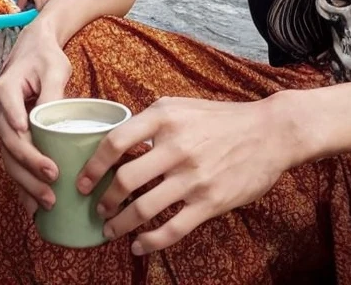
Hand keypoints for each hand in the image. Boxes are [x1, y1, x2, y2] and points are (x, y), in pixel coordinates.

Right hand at [0, 22, 71, 215]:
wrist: (33, 48)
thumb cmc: (45, 57)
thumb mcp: (53, 69)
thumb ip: (52, 94)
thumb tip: (54, 123)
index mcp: (4, 91)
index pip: (14, 125)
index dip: (28, 148)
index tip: (46, 165)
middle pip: (10, 146)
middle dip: (30, 169)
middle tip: (53, 184)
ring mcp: (0, 123)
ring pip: (8, 158)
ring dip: (25, 183)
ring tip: (46, 203)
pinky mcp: (8, 133)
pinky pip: (12, 161)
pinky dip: (21, 182)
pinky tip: (32, 204)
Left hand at [82, 97, 287, 255]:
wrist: (268, 132)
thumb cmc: (221, 119)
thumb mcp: (181, 106)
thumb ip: (150, 121)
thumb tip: (117, 142)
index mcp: (165, 117)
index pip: (115, 142)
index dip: (93, 166)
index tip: (82, 181)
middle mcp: (176, 146)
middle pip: (124, 179)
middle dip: (105, 200)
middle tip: (98, 209)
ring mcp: (193, 176)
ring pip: (144, 208)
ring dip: (121, 224)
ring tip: (111, 230)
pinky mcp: (209, 201)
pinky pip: (171, 229)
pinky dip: (150, 242)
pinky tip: (139, 245)